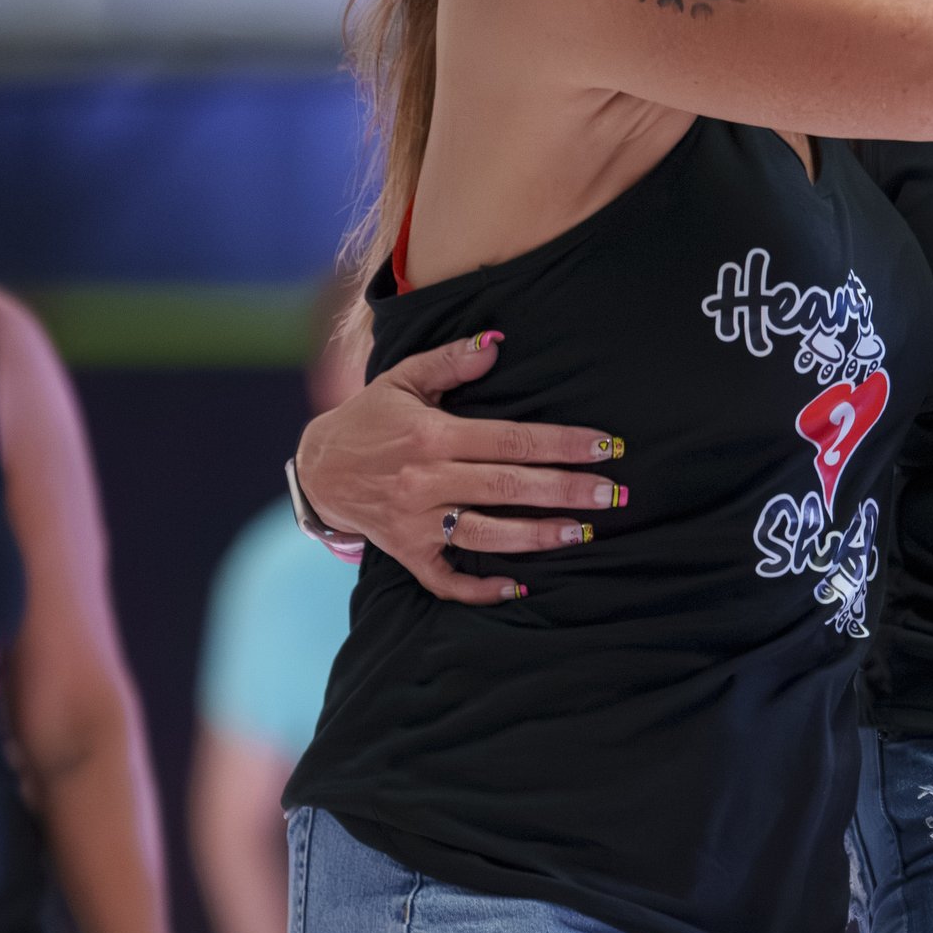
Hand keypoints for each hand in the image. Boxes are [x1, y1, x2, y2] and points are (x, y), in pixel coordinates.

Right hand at [296, 330, 627, 608]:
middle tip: (613, 494)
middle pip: (509, 487)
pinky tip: (519, 587)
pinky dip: (481, 589)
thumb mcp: (402, 379)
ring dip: (538, 536)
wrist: (319, 469)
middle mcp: (425, 480)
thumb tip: (497, 343)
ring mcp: (416, 522)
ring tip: (582, 532)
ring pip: (487, 534)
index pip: (510, 439)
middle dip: (565, 490)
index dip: (561, 444)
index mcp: (431, 435)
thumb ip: (449, 362)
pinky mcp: (408, 553)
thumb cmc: (370, 419)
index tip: (605, 447)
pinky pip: (447, 579)